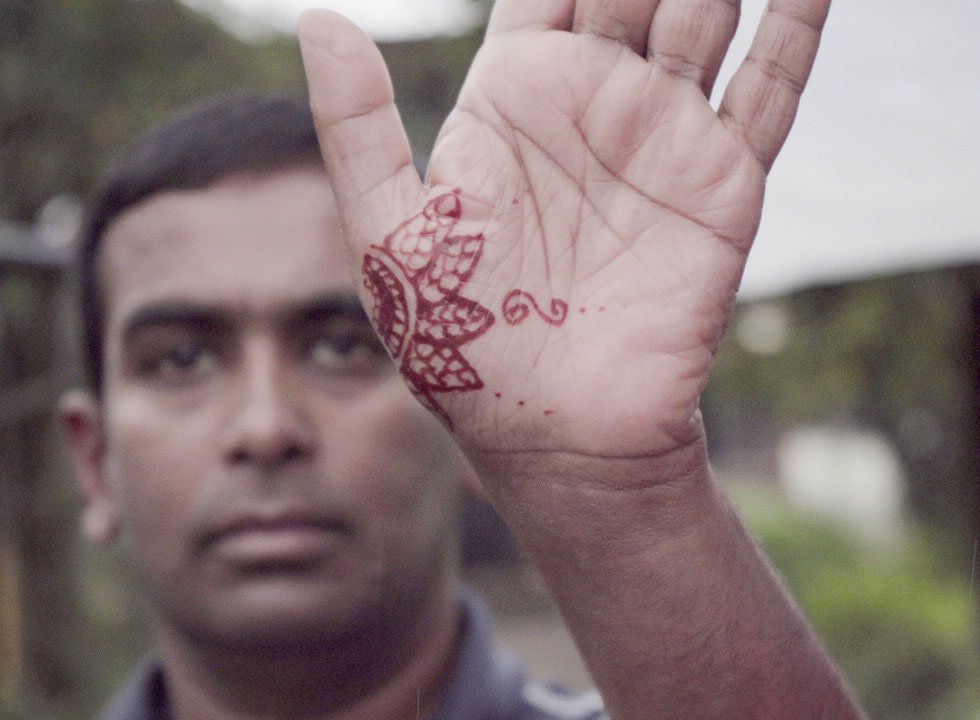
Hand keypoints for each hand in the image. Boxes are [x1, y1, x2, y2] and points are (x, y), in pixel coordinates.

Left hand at [299, 0, 829, 464]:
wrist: (551, 432)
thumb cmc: (460, 345)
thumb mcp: (388, 234)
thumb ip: (357, 127)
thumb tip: (317, 19)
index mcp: (514, 102)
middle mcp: (593, 108)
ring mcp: (662, 142)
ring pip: (706, 15)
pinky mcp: (723, 187)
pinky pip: (768, 92)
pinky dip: (795, 28)